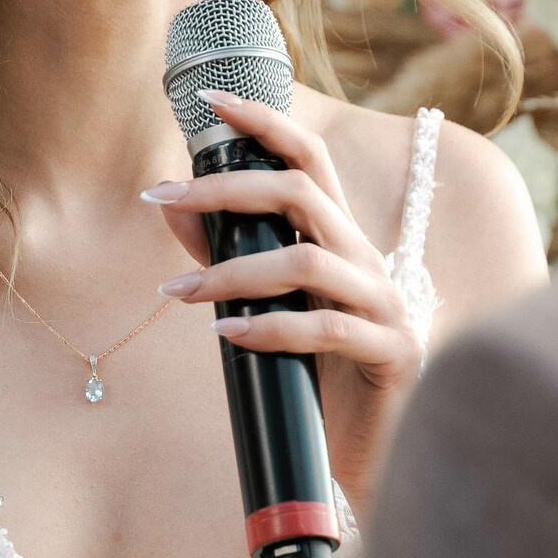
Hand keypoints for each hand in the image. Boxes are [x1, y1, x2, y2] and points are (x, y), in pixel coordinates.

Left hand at [144, 91, 419, 511]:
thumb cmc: (317, 379)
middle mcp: (368, 260)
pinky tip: (227, 335)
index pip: (309, 160)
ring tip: (177, 294)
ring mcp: (387, 303)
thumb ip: (224, 254)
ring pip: (307, 262)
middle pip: (303, 194)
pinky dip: (269, 328)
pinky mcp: (393, 352)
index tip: (209, 101)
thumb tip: (167, 204)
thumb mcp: (266, 309)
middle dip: (227, 188)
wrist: (370, 456)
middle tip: (163, 195)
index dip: (265, 122)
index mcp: (341, 242)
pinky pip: (326, 328)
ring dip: (232, 272)